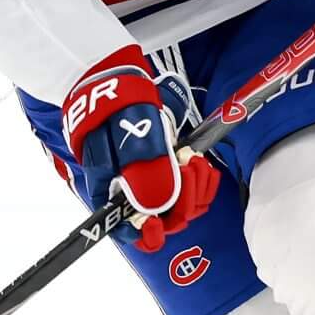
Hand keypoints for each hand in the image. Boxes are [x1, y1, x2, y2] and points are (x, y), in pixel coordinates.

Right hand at [61, 47, 221, 252]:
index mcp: (112, 192)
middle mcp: (133, 193)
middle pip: (163, 220)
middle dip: (181, 199)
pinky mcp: (169, 169)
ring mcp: (153, 181)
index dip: (146, 233)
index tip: (158, 221)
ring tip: (194, 160)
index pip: (128, 231)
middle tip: (187, 169)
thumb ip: (144, 173)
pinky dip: (201, 180)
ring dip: (194, 188)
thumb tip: (156, 209)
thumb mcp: (130, 139)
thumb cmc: (116, 109)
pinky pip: (192, 190)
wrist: (119, 82)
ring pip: (182, 206)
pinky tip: (201, 163)